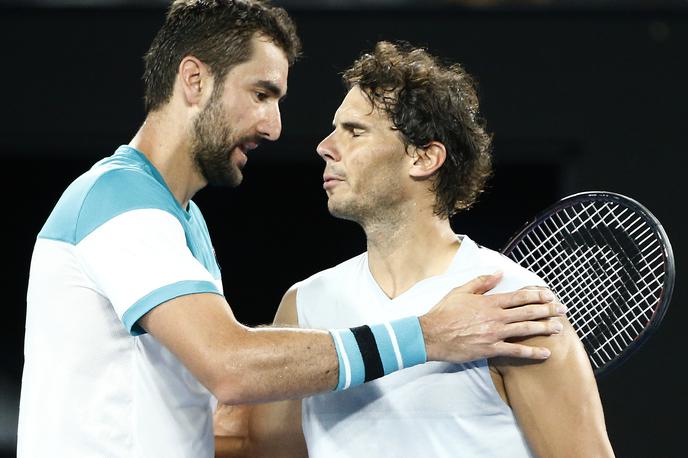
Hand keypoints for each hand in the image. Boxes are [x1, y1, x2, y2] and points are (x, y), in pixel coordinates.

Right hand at [419, 272, 565, 362]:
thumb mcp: (461, 291)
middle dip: (548, 310)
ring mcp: (494, 334)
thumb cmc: (443, 312)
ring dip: (544, 328)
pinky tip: (545, 353)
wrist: (431, 334)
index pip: (519, 296)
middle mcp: (495, 317)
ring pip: (526, 329)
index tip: (550, 295)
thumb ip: (481, 282)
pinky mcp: (490, 349)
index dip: (537, 294)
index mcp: (489, 302)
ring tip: (559, 328)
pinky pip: (515, 351)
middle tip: (563, 310)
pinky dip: (532, 352)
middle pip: (528, 312)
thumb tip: (498, 273)